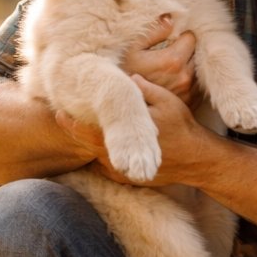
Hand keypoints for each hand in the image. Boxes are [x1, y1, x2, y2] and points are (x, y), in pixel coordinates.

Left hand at [57, 75, 207, 186]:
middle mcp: (118, 160)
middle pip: (87, 144)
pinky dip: (102, 153)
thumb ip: (144, 89)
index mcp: (123, 140)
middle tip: (62, 116)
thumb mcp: (166, 101)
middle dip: (75, 130)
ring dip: (88, 142)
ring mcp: (122, 173)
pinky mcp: (127, 179)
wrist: (196, 159)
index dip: (71, 122)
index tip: (59, 111)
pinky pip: (107, 165)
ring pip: (96, 155)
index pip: (88, 132)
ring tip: (79, 126)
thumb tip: (127, 77)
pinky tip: (102, 141)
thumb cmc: (182, 127)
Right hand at [120, 15, 197, 106]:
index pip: (191, 38)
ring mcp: (188, 91)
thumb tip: (170, 19)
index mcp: (173, 60)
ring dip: (189, 64)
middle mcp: (184, 76)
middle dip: (186, 50)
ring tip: (171, 66)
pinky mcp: (189, 101)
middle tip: (171, 51)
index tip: (172, 40)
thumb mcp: (133, 48)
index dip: (181, 36)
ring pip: (198, 68)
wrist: (124, 103)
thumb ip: (154, 31)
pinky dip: (188, 78)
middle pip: (197, 53)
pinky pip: (197, 84)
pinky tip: (174, 78)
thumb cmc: (125, 73)